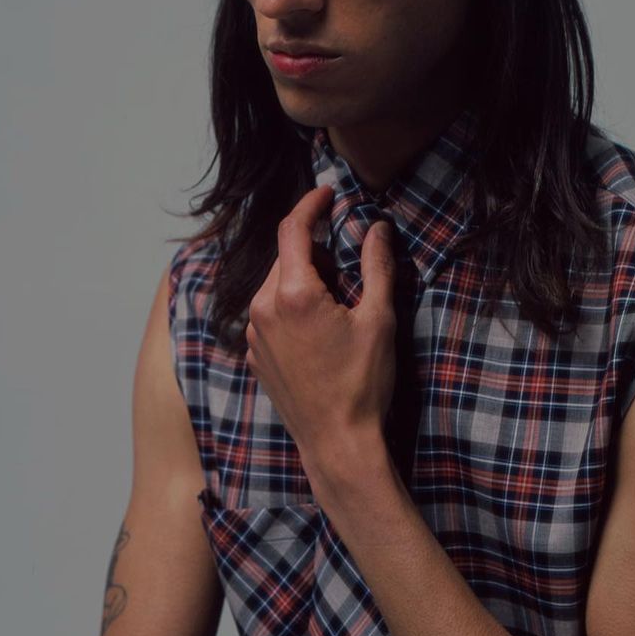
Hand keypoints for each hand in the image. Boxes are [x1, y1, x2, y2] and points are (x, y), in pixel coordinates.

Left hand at [245, 184, 397, 473]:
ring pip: (274, 287)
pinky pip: (269, 316)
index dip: (310, 204)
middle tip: (346, 259)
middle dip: (312, 248)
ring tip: (336, 299)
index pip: (292, 229)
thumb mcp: (379, 320)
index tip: (327, 193)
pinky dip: (291, 307)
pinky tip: (318, 329)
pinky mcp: (256, 356)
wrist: (336, 443)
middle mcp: (264, 309)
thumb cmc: (362, 384)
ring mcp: (255, 335)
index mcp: (293, 294)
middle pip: (284, 258)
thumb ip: (377, 267)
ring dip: (301, 279)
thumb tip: (377, 228)